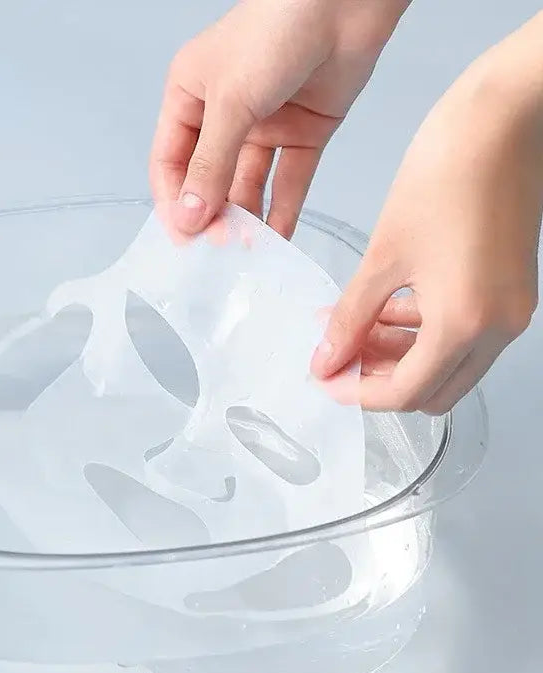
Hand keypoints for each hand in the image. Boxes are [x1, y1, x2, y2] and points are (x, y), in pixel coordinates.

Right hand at [149, 0, 409, 237]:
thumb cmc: (277, 27)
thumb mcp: (231, 101)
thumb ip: (211, 164)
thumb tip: (189, 218)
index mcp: (189, 97)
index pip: (171, 164)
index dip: (175, 204)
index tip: (184, 240)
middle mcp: (224, 114)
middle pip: (210, 180)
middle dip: (213, 215)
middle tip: (218, 249)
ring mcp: (265, 124)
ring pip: (248, 184)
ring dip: (248, 218)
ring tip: (248, 251)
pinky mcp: (304, 131)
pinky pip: (289, 179)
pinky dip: (285, 208)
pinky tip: (279, 238)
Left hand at [312, 16, 542, 413]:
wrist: (505, 118)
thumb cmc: (446, 174)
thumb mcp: (383, 256)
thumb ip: (351, 318)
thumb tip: (326, 360)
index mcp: (465, 323)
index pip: (404, 392)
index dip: (356, 394)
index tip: (323, 379)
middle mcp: (497, 327)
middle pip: (431, 390)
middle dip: (379, 381)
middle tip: (338, 355)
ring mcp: (510, 310)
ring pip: (447, 365)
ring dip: (399, 357)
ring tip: (353, 327)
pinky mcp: (510, 290)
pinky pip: (463, 335)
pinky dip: (423, 333)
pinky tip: (387, 308)